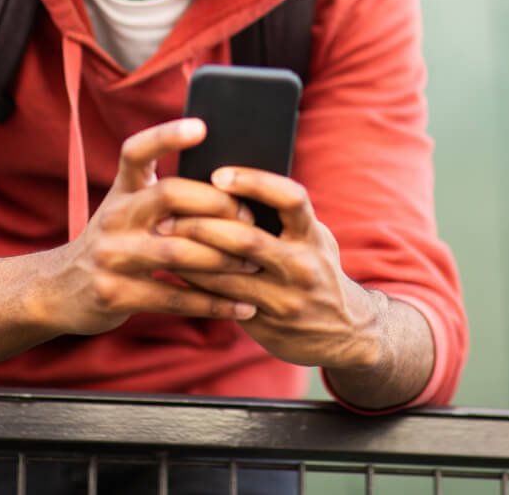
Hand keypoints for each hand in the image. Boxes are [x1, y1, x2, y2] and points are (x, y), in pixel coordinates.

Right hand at [47, 119, 259, 336]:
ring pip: (177, 252)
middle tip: (251, 220)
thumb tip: (231, 188)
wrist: (58, 289)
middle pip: (169, 195)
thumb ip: (163, 197)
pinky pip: (173, 297)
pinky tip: (242, 307)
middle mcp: (114, 217)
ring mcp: (111, 255)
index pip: (137, 151)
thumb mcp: (127, 210)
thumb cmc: (115, 243)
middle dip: (218, 206)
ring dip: (224, 261)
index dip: (166, 136)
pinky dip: (212, 304)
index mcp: (121, 191)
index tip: (201, 127)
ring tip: (256, 266)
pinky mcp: (113, 293)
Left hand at [161, 167, 382, 372]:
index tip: (218, 175)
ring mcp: (283, 299)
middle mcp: (301, 266)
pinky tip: (173, 268)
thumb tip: (232, 185)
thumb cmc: (318, 268)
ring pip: (225, 274)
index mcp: (313, 236)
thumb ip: (283, 218)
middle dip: (202, 224)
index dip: (254, 182)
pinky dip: (195, 283)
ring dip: (188, 255)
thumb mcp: (315, 239)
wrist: (347, 333)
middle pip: (246, 240)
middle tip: (167, 212)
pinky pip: (222, 300)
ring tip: (161, 237)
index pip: (289, 199)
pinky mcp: (265, 323)